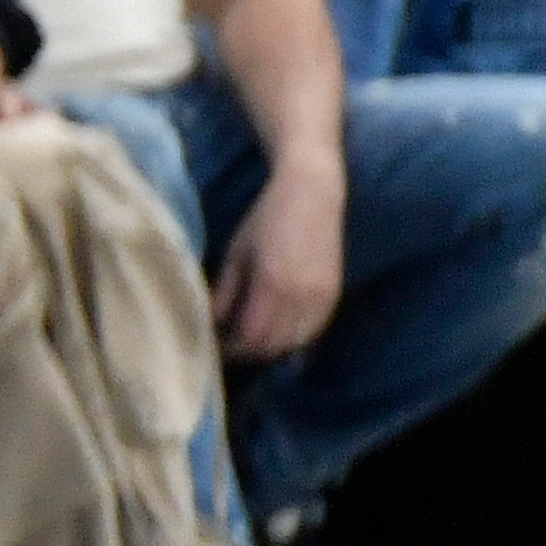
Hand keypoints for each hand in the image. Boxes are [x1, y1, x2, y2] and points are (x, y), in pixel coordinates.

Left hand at [209, 159, 345, 360]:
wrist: (312, 194)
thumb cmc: (266, 218)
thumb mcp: (236, 253)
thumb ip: (225, 292)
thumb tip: (210, 324)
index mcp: (272, 285)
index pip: (251, 337)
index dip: (232, 348)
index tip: (216, 345)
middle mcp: (301, 297)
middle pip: (273, 346)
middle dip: (249, 351)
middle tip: (230, 344)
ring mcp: (322, 298)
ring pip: (295, 343)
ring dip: (272, 348)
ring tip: (251, 339)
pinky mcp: (335, 295)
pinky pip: (313, 331)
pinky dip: (294, 339)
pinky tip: (277, 331)